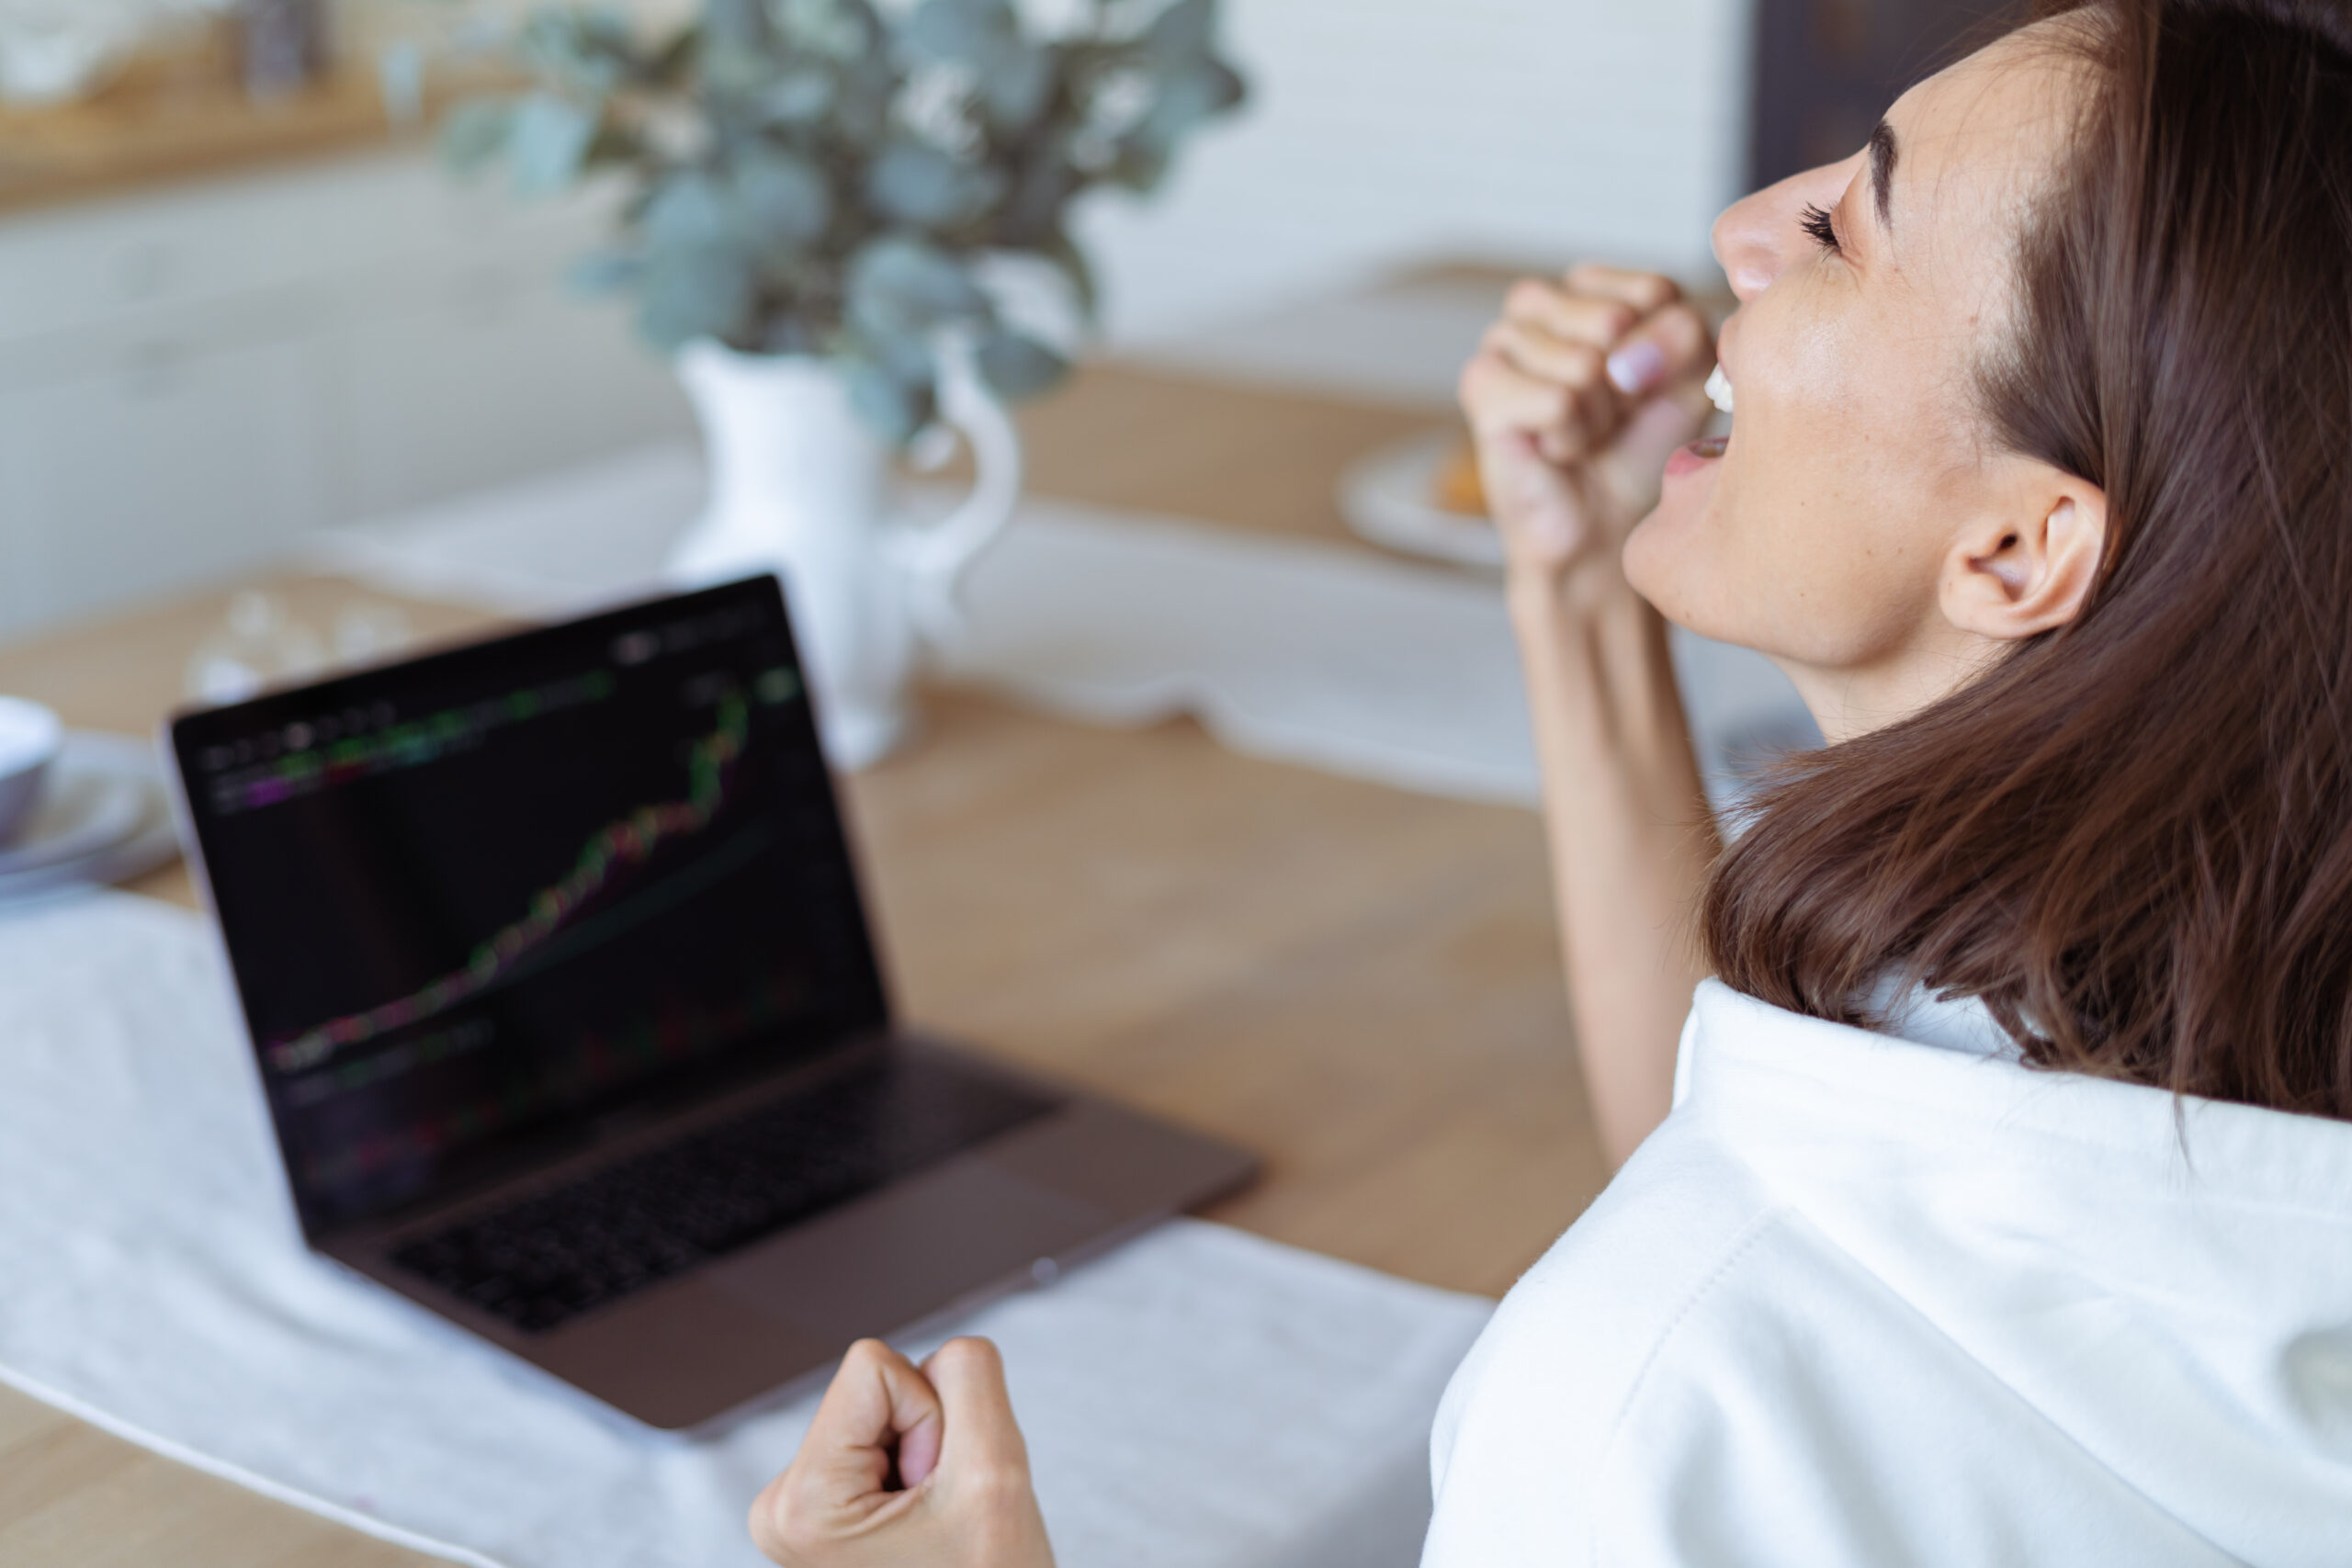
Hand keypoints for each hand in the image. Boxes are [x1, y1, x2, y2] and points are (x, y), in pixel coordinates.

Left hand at [750, 1337, 1054, 1567]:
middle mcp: (781, 1502)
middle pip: (876, 1387)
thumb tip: (950, 1345)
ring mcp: (800, 1506)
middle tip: (937, 1512)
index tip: (932, 1486)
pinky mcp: (822, 1504)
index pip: (875, 1367)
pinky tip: (924, 1523)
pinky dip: (921, 1469)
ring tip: (932, 1523)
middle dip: (928, 1438)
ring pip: (886, 1408)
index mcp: (800, 1501)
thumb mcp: (995, 1470)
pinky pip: (884, 1434)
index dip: (929, 1416)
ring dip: (927, 1456)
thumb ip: (971, 1376)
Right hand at [1458, 266, 1715, 583]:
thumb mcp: (1687, 381)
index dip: (1664, 352)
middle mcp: (1539, 302)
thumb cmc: (1638, 447)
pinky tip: (1553, 446)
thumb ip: (1684, 338)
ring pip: (1583, 363)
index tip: (1647, 387)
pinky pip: (1555, 401)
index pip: (1653, 290)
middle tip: (1608, 415)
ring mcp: (1501, 338)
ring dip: (1596, 416)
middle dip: (1625, 385)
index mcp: (1592, 288)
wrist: (1600, 522)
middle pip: (1614, 320)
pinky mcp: (1479, 382)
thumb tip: (1625, 346)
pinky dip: (1569, 437)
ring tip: (1580, 431)